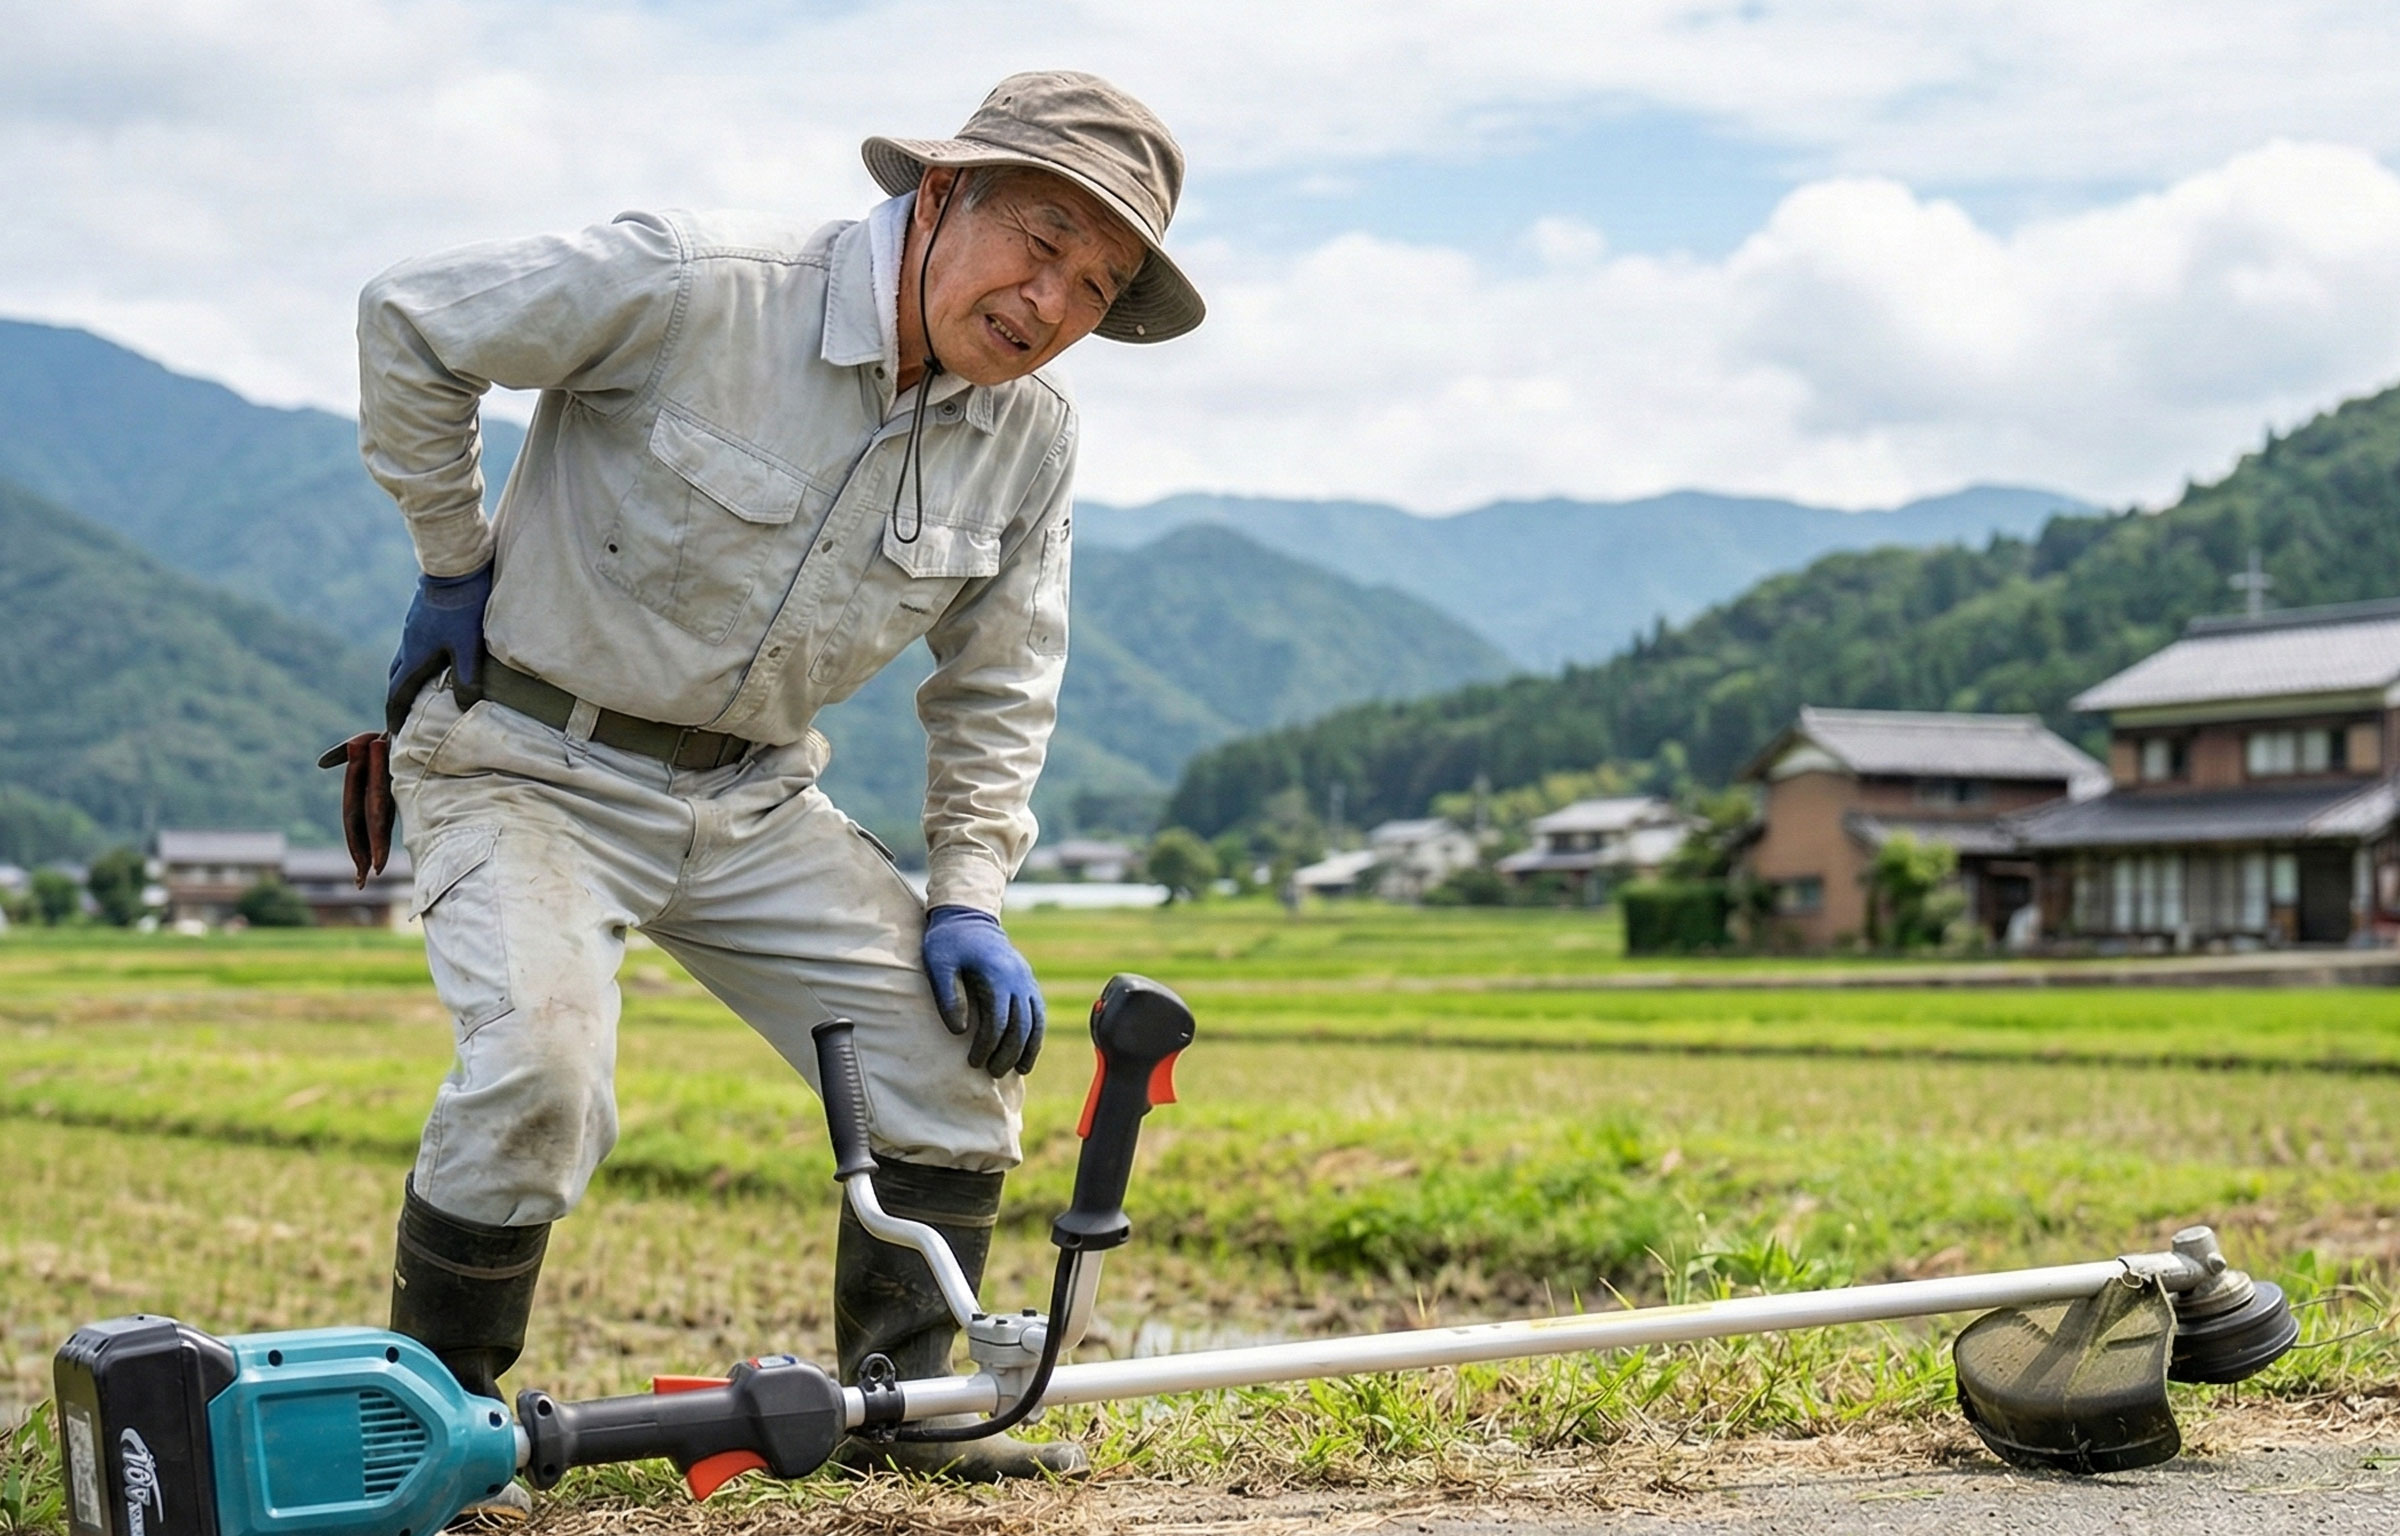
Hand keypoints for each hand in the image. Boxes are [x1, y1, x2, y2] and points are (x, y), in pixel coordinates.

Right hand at [386, 565, 492, 732]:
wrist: (454, 566)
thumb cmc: (462, 609)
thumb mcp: (468, 647)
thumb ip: (467, 679)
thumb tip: (462, 708)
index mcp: (413, 657)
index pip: (397, 694)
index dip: (395, 716)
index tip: (393, 733)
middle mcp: (407, 644)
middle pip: (395, 678)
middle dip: (398, 699)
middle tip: (403, 715)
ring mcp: (411, 628)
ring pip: (403, 659)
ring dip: (407, 678)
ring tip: (420, 690)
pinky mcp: (420, 616)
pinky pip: (413, 645)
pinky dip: (417, 660)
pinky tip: (433, 657)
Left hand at [920, 905, 1045, 1076]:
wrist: (968, 915)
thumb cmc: (948, 941)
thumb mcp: (939, 964)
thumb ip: (948, 996)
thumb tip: (959, 1031)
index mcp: (997, 975)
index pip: (998, 1022)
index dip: (988, 1045)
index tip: (974, 1062)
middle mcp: (1018, 979)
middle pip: (1020, 1026)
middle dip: (1008, 1053)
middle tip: (992, 1072)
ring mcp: (1026, 980)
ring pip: (1035, 1021)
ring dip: (1028, 1048)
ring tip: (1019, 1071)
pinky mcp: (1027, 981)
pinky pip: (1038, 1012)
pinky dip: (1037, 1034)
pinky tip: (1029, 1051)